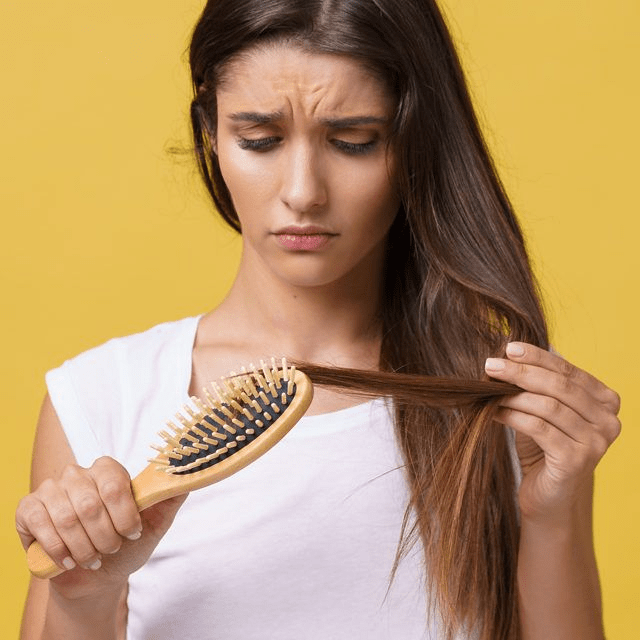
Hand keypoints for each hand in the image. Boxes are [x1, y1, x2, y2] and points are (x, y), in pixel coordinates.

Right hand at [16, 456, 186, 598]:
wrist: (97, 574)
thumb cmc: (127, 544)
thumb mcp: (155, 522)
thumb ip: (170, 496)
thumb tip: (190, 475)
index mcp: (108, 470)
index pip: (114, 483)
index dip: (124, 515)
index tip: (132, 533)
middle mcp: (78, 474)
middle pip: (90, 504)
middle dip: (105, 537)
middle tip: (111, 550)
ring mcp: (51, 489)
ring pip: (67, 518)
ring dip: (84, 547)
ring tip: (93, 558)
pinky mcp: (29, 509)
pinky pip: (41, 525)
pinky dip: (58, 549)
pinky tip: (69, 560)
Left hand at [484, 343, 620, 522]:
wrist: (548, 497)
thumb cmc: (544, 448)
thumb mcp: (543, 410)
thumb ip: (536, 385)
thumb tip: (507, 354)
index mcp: (606, 401)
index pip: (568, 370)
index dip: (538, 357)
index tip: (509, 348)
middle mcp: (609, 421)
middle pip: (559, 386)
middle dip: (521, 372)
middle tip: (491, 365)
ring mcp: (596, 443)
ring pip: (548, 406)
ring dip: (513, 394)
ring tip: (488, 389)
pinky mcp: (577, 461)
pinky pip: (538, 428)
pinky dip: (512, 416)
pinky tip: (493, 411)